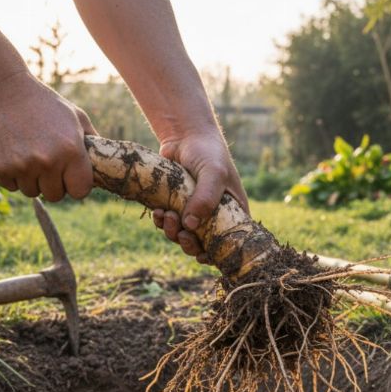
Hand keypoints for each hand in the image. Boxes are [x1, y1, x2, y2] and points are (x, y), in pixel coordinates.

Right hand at [0, 72, 96, 201]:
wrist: (1, 89)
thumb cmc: (43, 102)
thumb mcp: (75, 116)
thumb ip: (92, 141)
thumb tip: (105, 162)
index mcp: (71, 150)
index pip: (80, 191)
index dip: (75, 185)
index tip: (69, 176)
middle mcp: (48, 161)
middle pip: (55, 195)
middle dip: (52, 183)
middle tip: (46, 162)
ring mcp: (23, 166)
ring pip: (32, 192)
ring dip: (31, 179)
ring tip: (28, 154)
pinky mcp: (0, 167)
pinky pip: (11, 186)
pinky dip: (12, 175)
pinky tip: (12, 153)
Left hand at [152, 129, 249, 263]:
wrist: (185, 135)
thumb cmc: (208, 152)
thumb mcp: (213, 173)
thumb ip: (206, 198)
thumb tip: (190, 226)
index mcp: (233, 212)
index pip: (229, 242)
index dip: (217, 254)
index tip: (203, 256)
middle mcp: (214, 215)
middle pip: (203, 245)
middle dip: (189, 244)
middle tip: (181, 233)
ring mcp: (194, 212)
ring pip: (182, 236)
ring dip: (172, 232)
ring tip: (166, 216)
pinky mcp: (175, 206)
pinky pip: (168, 224)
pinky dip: (161, 223)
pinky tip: (158, 213)